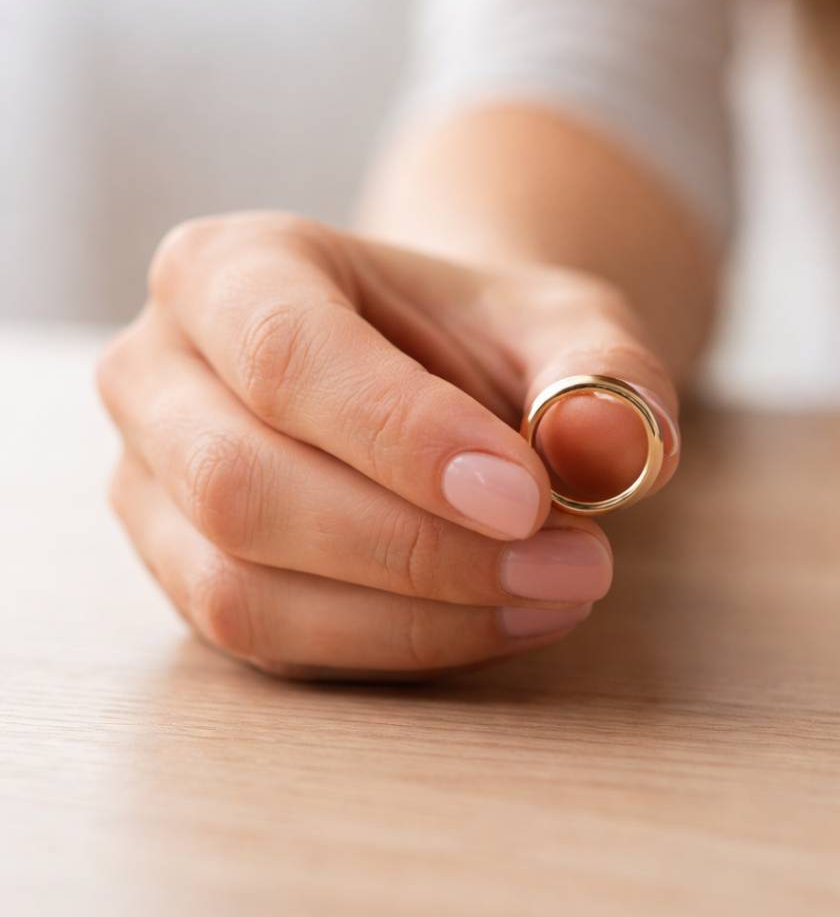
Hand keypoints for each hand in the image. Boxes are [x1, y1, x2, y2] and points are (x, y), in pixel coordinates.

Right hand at [97, 212, 680, 678]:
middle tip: (573, 563)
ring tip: (553, 593)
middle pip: (243, 485)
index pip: (287, 355)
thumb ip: (601, 372)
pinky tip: (498, 620)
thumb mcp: (565, 325)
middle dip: (419, 548)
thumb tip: (609, 445)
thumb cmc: (487, 340)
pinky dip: (393, 647)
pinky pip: (268, 645)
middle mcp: (160, 372)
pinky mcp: (183, 572)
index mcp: (230, 268)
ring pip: (240, 590)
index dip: (405, 437)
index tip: (529, 496)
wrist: (439, 375)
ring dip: (413, 617)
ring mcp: (153, 484)